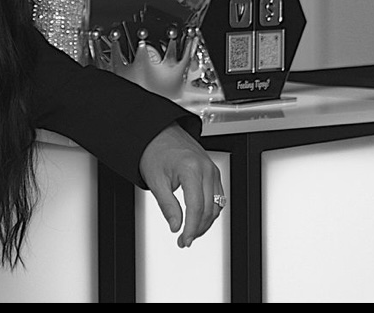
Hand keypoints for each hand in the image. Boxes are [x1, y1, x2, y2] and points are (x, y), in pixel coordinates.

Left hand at [138, 122, 223, 247]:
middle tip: (184, 240)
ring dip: (205, 222)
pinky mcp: (213, 171)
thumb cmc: (155, 151)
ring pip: (217, 205)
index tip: (185, 239)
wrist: (159, 133)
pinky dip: (210, 210)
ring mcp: (212, 169)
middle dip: (197, 228)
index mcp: (191, 169)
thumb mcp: (156, 180)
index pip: (196, 207)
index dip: (191, 228)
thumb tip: (175, 226)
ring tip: (190, 232)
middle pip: (209, 209)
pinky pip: (218, 196)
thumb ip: (167, 206)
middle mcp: (206, 169)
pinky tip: (199, 218)